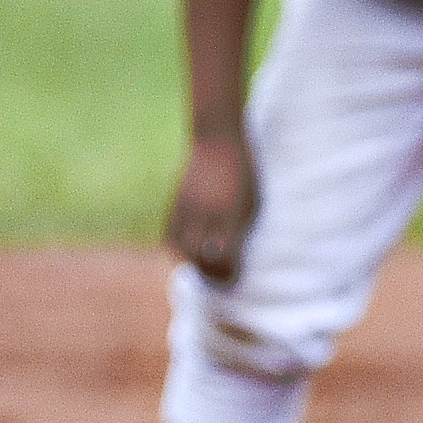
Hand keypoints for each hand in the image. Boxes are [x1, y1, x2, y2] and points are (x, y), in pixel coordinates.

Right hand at [166, 135, 256, 281]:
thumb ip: (241, 227)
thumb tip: (233, 256)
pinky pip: (170, 233)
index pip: (224, 255)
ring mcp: (186, 207)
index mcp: (229, 212)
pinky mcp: (174, 202)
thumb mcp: (252, 200)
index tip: (233, 281)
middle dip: (208, 274)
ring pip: (180, 247)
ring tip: (202, 271)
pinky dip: (177, 248)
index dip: (228, 273)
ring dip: (190, 263)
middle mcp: (205, 212)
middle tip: (218, 283)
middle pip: (198, 255)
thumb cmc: (244, 171)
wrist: (217, 140)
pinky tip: (186, 254)